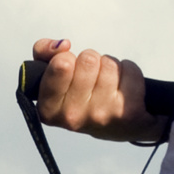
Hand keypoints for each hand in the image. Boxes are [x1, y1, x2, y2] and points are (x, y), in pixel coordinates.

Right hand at [28, 39, 160, 141]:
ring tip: (107, 83)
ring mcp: (102, 116)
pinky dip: (129, 72)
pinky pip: (130, 70)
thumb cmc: (81, 96)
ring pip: (109, 64)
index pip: (61, 65)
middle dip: (91, 61)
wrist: (117, 128)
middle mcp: (74, 117)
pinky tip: (124, 88)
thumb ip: (43, 53)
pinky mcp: (128, 113)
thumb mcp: (52, 76)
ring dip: (110, 67)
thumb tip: (63, 44)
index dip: (67, 58)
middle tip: (91, 78)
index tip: (68, 68)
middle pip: (88, 59)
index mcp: (49, 110)